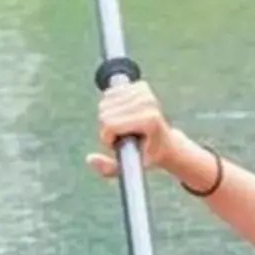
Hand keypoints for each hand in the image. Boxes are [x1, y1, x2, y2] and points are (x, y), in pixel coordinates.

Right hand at [88, 79, 203, 187]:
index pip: (109, 124)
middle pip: (105, 113)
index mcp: (150, 120)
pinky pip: (110, 93)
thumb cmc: (147, 157)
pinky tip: (122, 114)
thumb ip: (107, 168)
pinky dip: (111, 105)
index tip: (118, 145)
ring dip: (108, 117)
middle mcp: (149, 103)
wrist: (165, 143)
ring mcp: (146, 92)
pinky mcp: (141, 86)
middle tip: (121, 135)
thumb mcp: (129, 168)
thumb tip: (89, 159)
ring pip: (105, 102)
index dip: (107, 138)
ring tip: (123, 126)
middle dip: (107, 128)